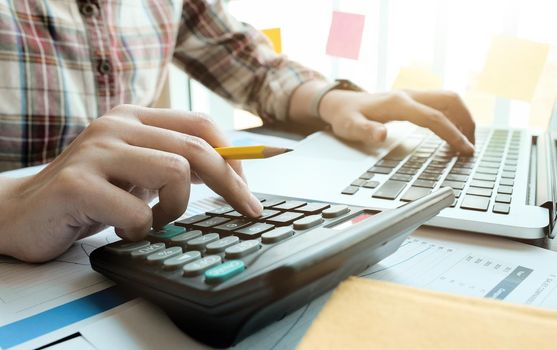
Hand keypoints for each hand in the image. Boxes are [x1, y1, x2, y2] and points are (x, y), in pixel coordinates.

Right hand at [0, 105, 261, 261]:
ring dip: (175, 209)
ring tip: (153, 220)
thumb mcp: (138, 171)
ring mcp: (96, 151)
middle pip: (197, 149)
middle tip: (247, 211)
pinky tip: (123, 230)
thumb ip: (174, 163)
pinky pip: (136, 212)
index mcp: (136, 118)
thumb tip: (229, 172)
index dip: (234, 156)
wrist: (22, 212)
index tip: (250, 188)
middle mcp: (118, 126)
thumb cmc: (90, 194)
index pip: (201, 126)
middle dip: (231, 186)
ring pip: (174, 173)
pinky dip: (140, 230)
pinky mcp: (77, 184)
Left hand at [319, 89, 475, 154]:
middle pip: (449, 100)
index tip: (464, 149)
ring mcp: (413, 95)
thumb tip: (381, 135)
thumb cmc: (346, 117)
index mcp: (398, 103)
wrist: (340, 103)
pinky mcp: (413, 99)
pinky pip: (441, 103)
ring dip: (463, 117)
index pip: (433, 117)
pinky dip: (454, 116)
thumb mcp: (350, 127)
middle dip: (466, 122)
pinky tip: (454, 133)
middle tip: (471, 147)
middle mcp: (409, 95)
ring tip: (467, 142)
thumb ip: (365, 131)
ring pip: (449, 99)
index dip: (452, 133)